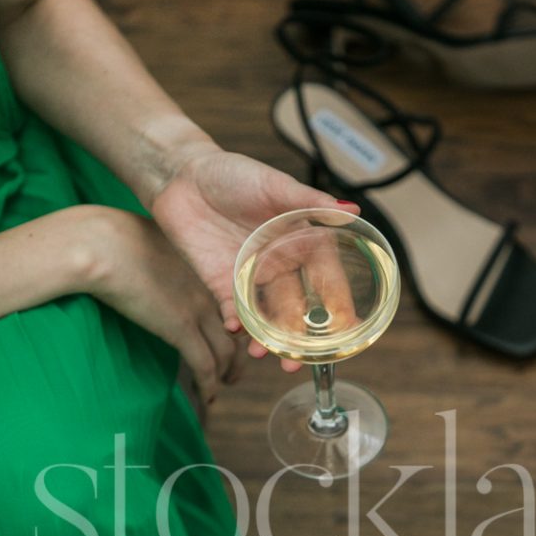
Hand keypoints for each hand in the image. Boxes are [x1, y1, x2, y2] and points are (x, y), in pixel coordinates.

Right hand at [85, 207, 243, 404]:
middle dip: (234, 356)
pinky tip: (207, 397)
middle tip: (230, 373)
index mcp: (197, 268)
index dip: (226, 326)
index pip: (223, 303)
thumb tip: (139, 264)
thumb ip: (152, 256)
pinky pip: (205, 365)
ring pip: (226, 352)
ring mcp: (197, 309)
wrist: (101, 243)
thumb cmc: (107, 237)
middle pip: (233, 330)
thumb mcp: (141, 241)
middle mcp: (205, 288)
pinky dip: (209, 385)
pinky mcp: (183, 329)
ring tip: (218, 389)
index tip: (220, 340)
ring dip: (225, 374)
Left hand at [149, 145, 359, 371]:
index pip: (328, 281)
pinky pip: (232, 310)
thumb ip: (310, 202)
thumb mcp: (275, 185)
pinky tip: (235, 330)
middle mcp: (280, 266)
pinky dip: (235, 323)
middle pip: (297, 309)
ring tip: (264, 353)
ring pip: (266, 317)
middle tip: (300, 362)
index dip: (339, 305)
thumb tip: (352, 212)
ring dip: (267, 338)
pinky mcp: (220, 283)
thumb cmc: (233, 174)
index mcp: (301, 243)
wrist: (182, 176)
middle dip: (300, 339)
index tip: (349, 329)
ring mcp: (251, 278)